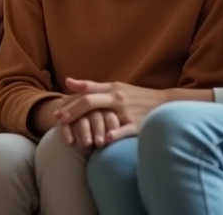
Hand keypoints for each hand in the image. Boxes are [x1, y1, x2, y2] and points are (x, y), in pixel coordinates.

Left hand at [55, 79, 212, 143]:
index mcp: (112, 89)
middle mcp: (117, 98)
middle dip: (72, 112)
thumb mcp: (116, 88)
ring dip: (89, 125)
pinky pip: (124, 130)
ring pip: (105, 116)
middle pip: (90, 102)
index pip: (85, 93)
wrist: (166, 104)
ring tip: (75, 134)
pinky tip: (102, 141)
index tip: (56, 113)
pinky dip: (113, 134)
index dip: (69, 103)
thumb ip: (92, 86)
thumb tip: (68, 81)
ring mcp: (127, 111)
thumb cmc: (137, 97)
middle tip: (59, 120)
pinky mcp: (138, 124)